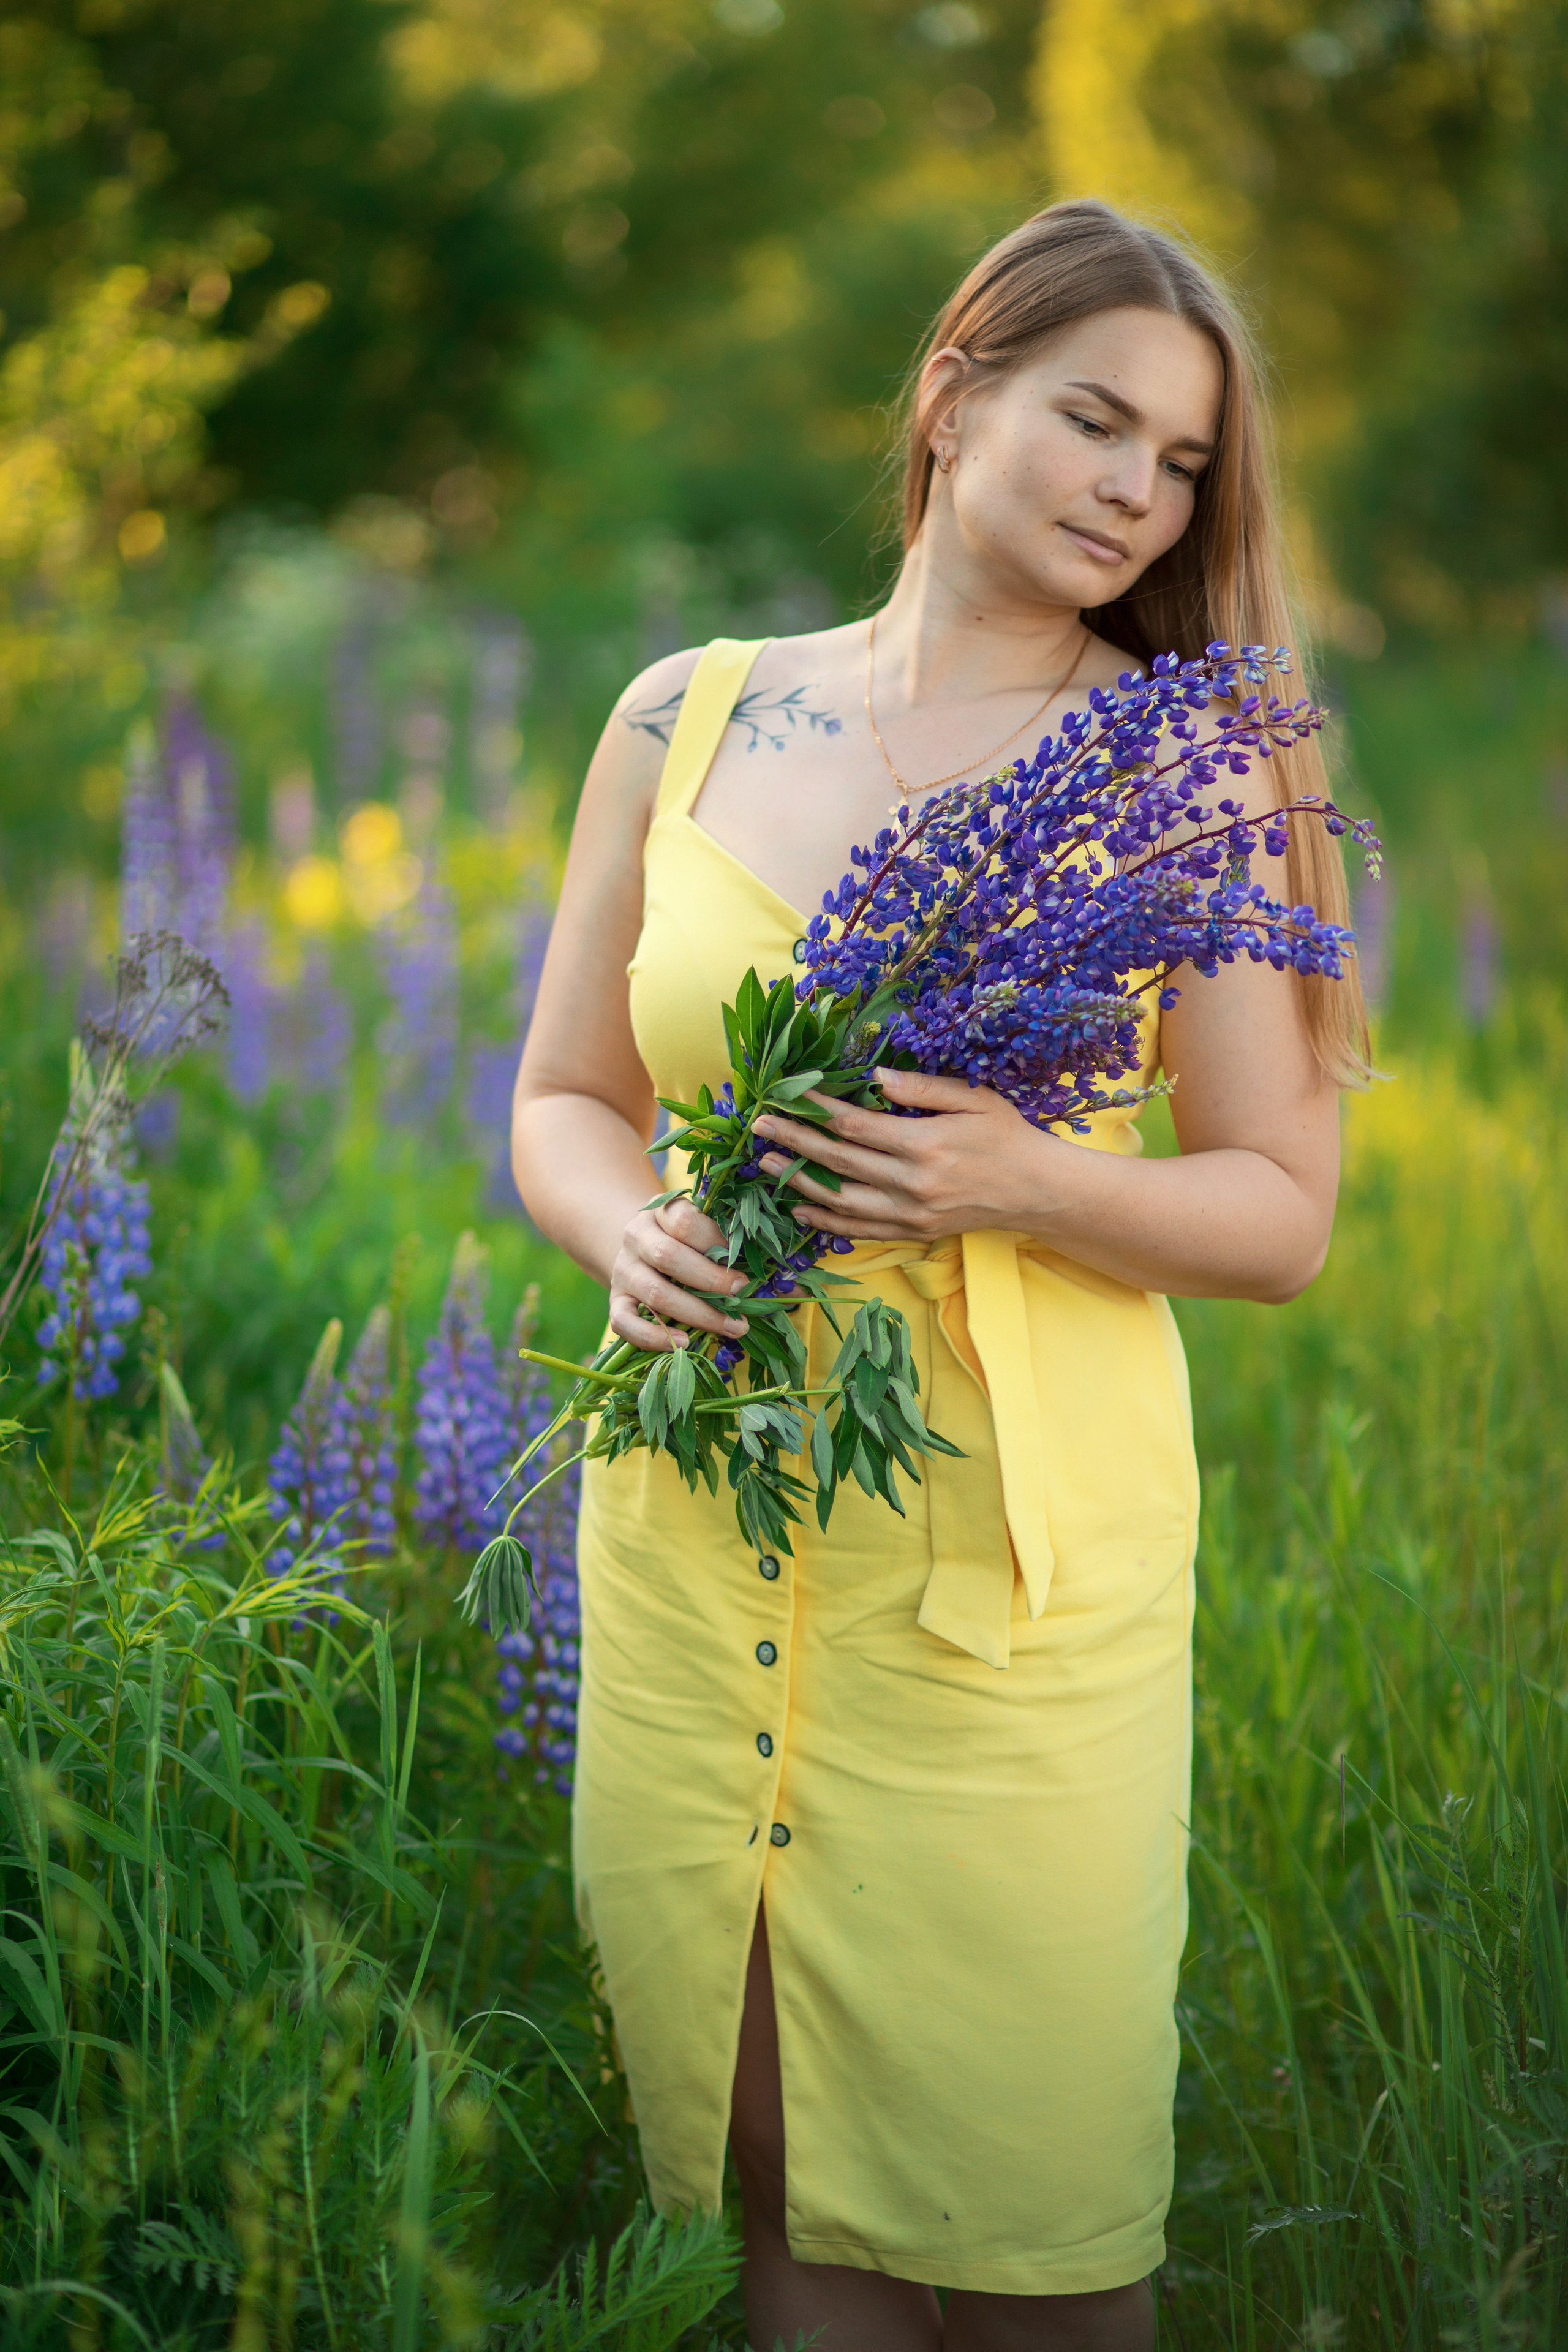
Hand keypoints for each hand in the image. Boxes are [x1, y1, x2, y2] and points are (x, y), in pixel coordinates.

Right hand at [608, 1196, 749, 1352]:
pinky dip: (654, 1337)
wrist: (641, 1247)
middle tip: (741, 1293)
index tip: (741, 1261)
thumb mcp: (701, 1224)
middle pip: (668, 1256)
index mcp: (660, 1211)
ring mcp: (623, 1270)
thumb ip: (724, 1239)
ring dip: (698, 1314)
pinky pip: (625, 1323)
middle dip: (710, 1280)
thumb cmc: (685, 1238)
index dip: (715, 1242)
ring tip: (733, 1327)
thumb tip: (769, 1273)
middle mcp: (636, 1237)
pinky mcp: (616, 1301)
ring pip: (655, 1293)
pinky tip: (684, 1343)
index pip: (684, 1222)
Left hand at [753, 1066, 1053, 1241]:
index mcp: (924, 1145)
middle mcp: (912, 1183)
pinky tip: (801, 1210)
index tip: (787, 1097)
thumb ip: (922, 1088)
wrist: (1036, 1191)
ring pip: (841, 1201)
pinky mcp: (913, 1232)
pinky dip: (827, 1222)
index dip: (817, 1111)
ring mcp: (910, 1213)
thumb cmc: (1006, 1136)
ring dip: (800, 1183)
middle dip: (795, 1142)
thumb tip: (875, 1075)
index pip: (856, 1125)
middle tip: (759, 1127)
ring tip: (768, 1164)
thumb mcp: (973, 1099)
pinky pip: (860, 1230)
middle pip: (839, 1162)